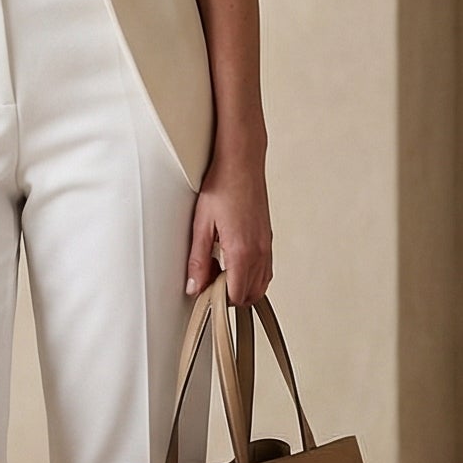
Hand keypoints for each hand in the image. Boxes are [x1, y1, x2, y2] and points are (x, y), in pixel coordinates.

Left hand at [185, 143, 272, 304]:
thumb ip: (197, 259)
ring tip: (218, 270)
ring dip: (241, 286)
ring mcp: (266, 245)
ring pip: (260, 284)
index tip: (203, 292)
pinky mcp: (267, 238)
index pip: (235, 295)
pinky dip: (251, 275)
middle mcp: (259, 251)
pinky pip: (265, 269)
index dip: (218, 300)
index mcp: (242, 251)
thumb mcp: (201, 224)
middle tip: (208, 282)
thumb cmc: (222, 185)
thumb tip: (194, 286)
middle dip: (229, 296)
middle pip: (250, 294)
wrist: (242, 163)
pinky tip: (233, 261)